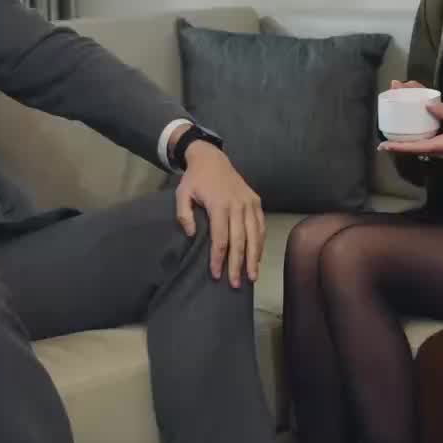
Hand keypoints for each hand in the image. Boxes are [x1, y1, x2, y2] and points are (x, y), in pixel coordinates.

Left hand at [175, 140, 264, 284]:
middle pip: (239, 241)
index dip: (219, 258)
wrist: (212, 158)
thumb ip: (184, 214)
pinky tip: (258, 258)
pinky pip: (260, 226)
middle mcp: (237, 205)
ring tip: (252, 277)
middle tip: (236, 284)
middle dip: (237, 265)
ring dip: (254, 258)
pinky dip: (260, 243)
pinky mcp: (256, 202)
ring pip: (254, 235)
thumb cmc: (195, 180)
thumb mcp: (182, 194)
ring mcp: (249, 203)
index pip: (220, 238)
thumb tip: (192, 235)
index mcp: (219, 205)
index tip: (216, 275)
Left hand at [379, 79, 442, 159]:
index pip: (414, 148)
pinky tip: (411, 103)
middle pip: (411, 138)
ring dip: (406, 115)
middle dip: (398, 124)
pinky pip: (423, 129)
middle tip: (390, 102)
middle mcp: (434, 147)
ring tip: (399, 94)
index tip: (383, 145)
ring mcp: (436, 143)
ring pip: (416, 131)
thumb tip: (427, 104)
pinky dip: (416, 117)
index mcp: (439, 146)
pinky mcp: (439, 137)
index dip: (398, 147)